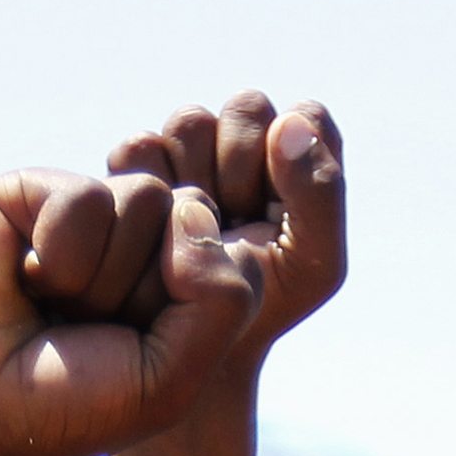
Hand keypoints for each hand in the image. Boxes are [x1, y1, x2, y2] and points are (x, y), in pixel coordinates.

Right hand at [0, 169, 254, 455]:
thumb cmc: (65, 407)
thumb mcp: (173, 376)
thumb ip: (224, 297)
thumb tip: (191, 204)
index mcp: (178, 287)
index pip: (237, 256)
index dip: (195, 308)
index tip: (140, 352)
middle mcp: (135, 243)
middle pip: (194, 215)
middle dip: (145, 289)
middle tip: (87, 328)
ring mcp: (83, 215)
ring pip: (146, 197)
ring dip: (99, 275)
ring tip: (53, 304)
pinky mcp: (29, 193)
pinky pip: (86, 196)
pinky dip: (59, 252)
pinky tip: (22, 278)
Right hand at [108, 91, 344, 364]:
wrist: (186, 347)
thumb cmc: (262, 306)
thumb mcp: (314, 264)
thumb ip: (322, 191)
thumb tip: (290, 121)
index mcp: (295, 160)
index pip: (304, 117)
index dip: (291, 159)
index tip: (276, 212)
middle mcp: (241, 144)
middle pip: (246, 108)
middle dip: (242, 167)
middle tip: (234, 226)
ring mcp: (186, 150)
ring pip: (190, 120)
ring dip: (195, 177)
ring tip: (197, 232)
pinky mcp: (132, 165)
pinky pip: (140, 147)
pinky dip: (151, 187)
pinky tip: (157, 231)